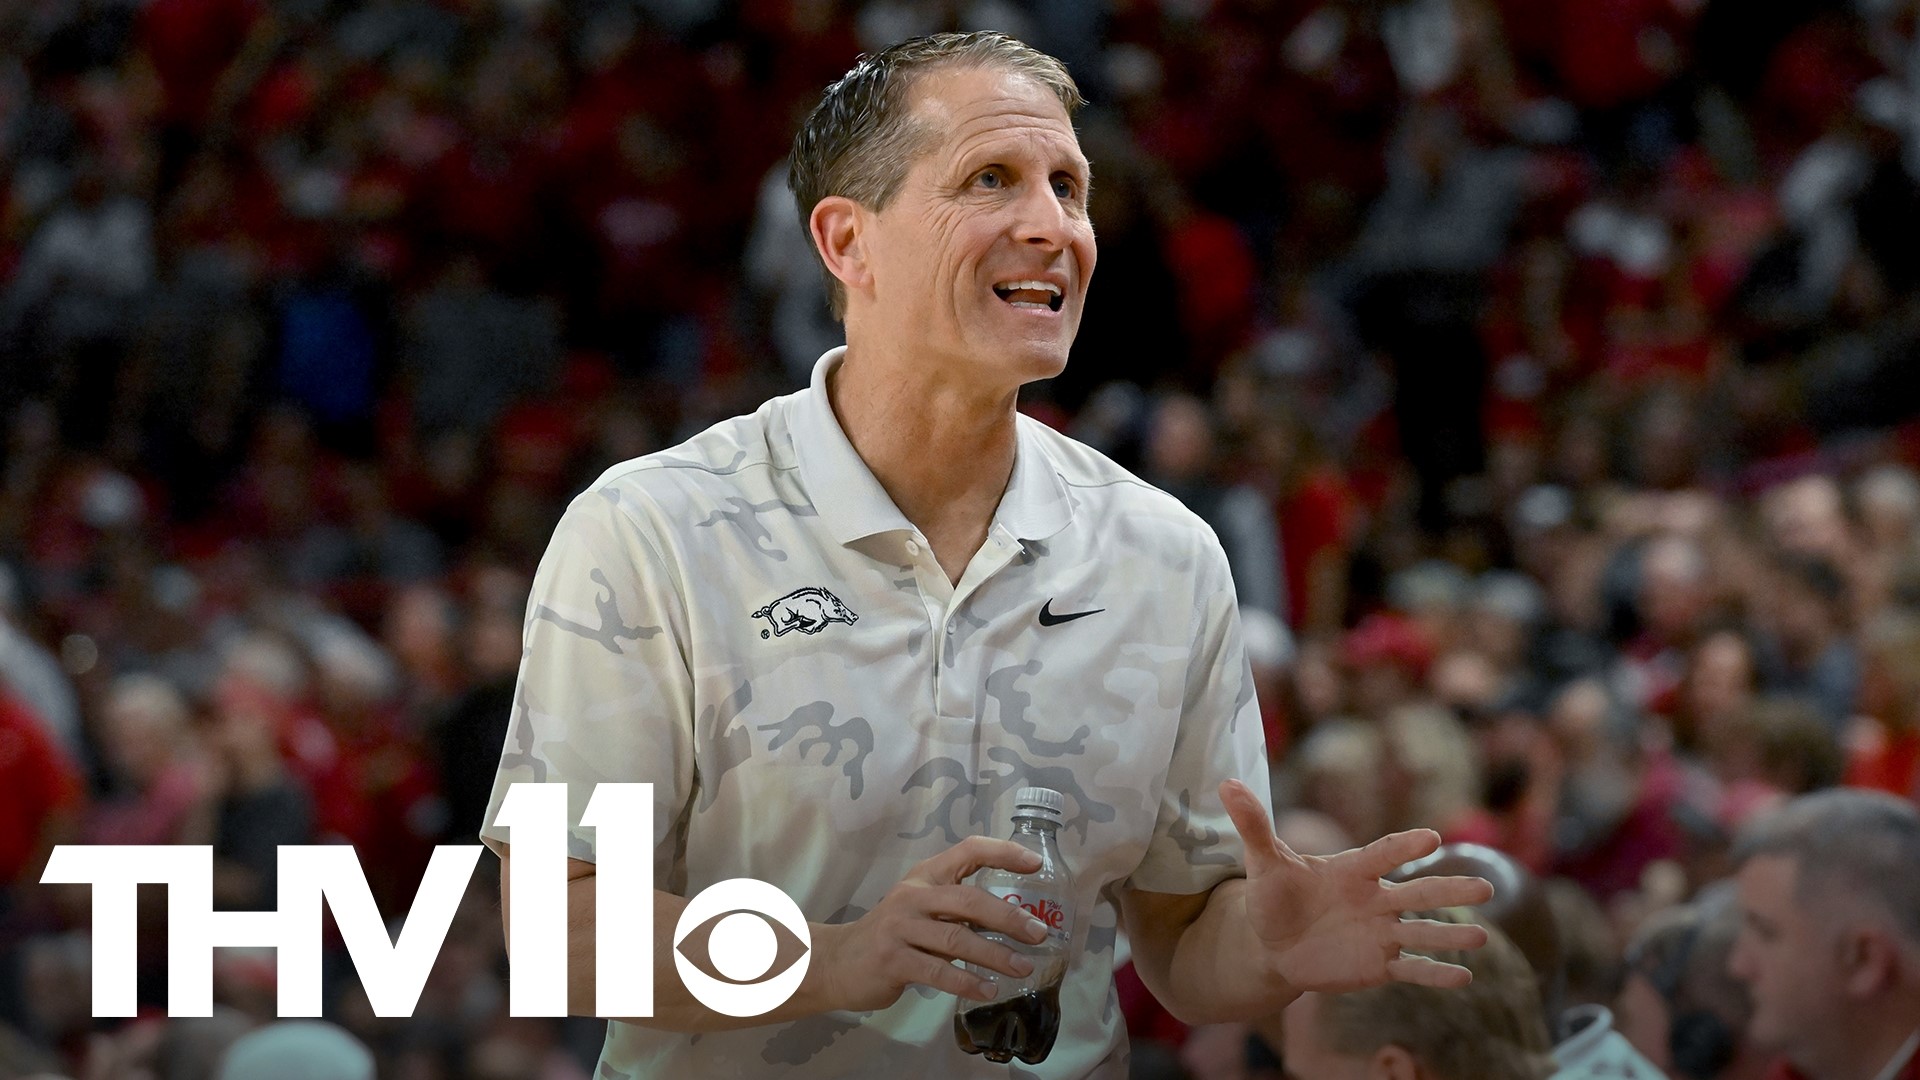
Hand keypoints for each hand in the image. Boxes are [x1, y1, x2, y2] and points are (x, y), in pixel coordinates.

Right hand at [813, 836, 1053, 1012]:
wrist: (837, 961)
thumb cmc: (891, 934)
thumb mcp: (921, 908)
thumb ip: (957, 909)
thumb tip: (1015, 920)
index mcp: (925, 876)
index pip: (967, 851)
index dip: (1002, 852)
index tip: (1035, 862)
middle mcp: (913, 896)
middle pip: (968, 900)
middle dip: (1008, 916)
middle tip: (1039, 933)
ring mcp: (900, 928)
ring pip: (957, 939)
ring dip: (995, 955)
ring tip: (1023, 968)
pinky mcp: (893, 960)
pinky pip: (938, 972)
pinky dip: (967, 982)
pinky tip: (989, 990)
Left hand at [1221, 779, 1494, 993]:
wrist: (1273, 944)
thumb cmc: (1274, 897)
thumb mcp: (1263, 862)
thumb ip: (1253, 825)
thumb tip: (1226, 784)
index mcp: (1353, 869)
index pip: (1383, 853)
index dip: (1404, 847)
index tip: (1430, 838)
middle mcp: (1376, 899)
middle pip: (1418, 893)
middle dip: (1450, 890)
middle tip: (1486, 887)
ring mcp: (1381, 933)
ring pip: (1422, 933)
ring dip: (1452, 935)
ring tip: (1483, 938)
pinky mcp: (1378, 965)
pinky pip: (1411, 969)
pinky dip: (1435, 974)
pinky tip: (1465, 976)